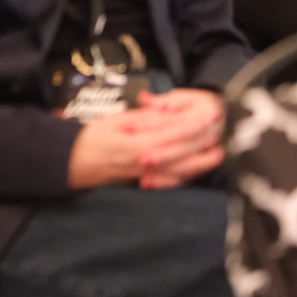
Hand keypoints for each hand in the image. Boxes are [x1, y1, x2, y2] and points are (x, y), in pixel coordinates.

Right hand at [66, 88, 223, 188]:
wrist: (73, 163)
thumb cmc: (92, 138)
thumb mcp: (117, 120)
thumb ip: (145, 119)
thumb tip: (170, 114)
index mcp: (141, 143)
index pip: (176, 132)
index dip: (197, 123)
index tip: (213, 114)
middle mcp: (149, 162)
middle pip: (184, 151)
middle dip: (205, 141)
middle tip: (224, 131)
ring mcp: (148, 175)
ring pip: (182, 169)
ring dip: (202, 161)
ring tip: (219, 153)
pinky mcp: (144, 182)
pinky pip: (171, 181)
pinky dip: (186, 176)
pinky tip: (195, 171)